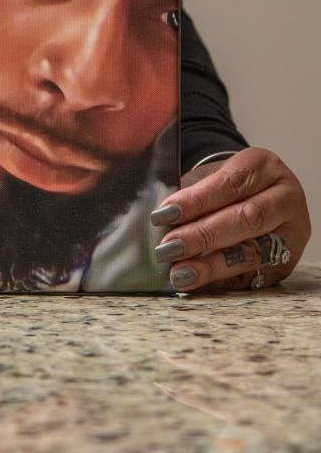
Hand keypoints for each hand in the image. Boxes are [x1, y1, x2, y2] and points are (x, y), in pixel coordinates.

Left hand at [151, 147, 311, 293]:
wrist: (258, 195)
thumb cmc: (227, 184)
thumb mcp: (211, 176)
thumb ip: (189, 192)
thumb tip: (160, 218)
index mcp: (264, 166)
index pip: (230, 184)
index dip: (196, 201)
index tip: (164, 214)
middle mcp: (285, 198)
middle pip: (248, 218)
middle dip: (204, 236)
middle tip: (169, 247)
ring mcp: (292, 233)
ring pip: (255, 253)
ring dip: (213, 266)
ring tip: (180, 273)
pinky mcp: (288, 263)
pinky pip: (256, 276)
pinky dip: (225, 282)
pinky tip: (200, 285)